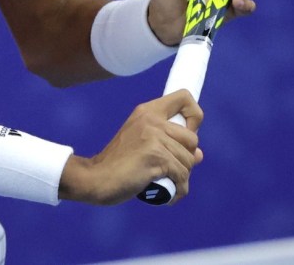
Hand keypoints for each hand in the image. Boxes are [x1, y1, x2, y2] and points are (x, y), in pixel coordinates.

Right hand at [59, 89, 202, 204]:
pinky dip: (179, 190)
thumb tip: (199, 154)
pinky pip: (181, 176)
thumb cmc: (118, 165)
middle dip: (187, 158)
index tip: (187, 133)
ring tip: (167, 184)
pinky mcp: (156, 157)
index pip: (184, 97)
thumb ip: (169, 144)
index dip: (194, 116)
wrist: (94, 178)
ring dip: (182, 177)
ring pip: (189, 160)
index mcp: (148, 111)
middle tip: (171, 169)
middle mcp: (152, 120)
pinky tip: (169, 196)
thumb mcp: (142, 144)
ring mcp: (154, 138)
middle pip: (193, 138)